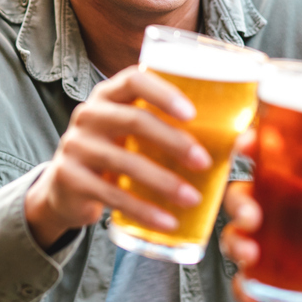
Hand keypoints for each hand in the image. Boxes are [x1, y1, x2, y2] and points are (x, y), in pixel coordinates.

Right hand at [23, 66, 211, 250]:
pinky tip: (167, 221)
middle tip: (204, 162)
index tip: (193, 113)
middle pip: (134, 120)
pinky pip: (112, 195)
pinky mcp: (68, 178)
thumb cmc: (116, 152)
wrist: (65, 187)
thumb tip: (236, 137)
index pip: (134, 79)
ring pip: (124, 162)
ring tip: (193, 198)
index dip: (164, 93)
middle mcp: (89, 114)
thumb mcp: (131, 132)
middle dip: (173, 141)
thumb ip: (165, 126)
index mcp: (109, 95)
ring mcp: (75, 146)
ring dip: (163, 182)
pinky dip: (143, 211)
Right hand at [220, 130, 259, 301]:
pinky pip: (244, 279)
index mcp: (287, 183)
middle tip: (252, 218)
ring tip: (250, 256)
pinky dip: (243, 287)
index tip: (246, 144)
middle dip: (238, 204)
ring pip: (234, 235)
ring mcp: (263, 241)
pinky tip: (251, 295)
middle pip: (239, 196)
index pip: (261, 156)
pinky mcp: (264, 273)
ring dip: (236, 243)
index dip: (248, 145)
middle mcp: (269, 207)